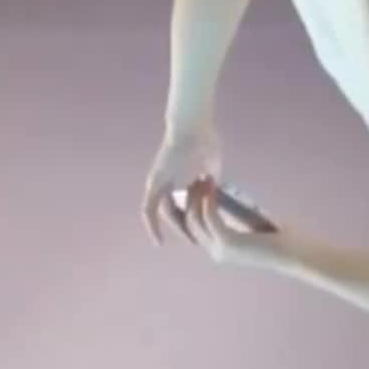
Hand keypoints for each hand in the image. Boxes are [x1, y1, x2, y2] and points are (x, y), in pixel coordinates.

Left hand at [141, 122, 220, 246]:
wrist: (192, 126)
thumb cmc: (204, 138)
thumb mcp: (212, 165)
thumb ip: (213, 178)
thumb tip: (219, 188)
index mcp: (181, 177)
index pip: (187, 203)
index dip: (197, 216)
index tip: (208, 228)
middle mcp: (167, 182)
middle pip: (177, 210)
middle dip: (189, 226)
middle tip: (200, 241)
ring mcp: (159, 183)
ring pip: (166, 213)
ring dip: (177, 229)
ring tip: (191, 242)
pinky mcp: (154, 184)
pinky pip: (149, 210)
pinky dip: (152, 226)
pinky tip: (159, 242)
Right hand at [180, 177, 288, 272]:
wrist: (297, 253)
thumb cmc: (281, 238)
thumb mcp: (254, 225)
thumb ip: (239, 217)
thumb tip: (227, 196)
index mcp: (221, 249)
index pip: (194, 228)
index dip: (190, 206)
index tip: (195, 187)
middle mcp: (216, 252)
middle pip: (190, 223)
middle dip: (189, 199)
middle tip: (196, 179)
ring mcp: (221, 249)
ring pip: (195, 220)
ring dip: (197, 197)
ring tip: (203, 179)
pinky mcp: (229, 242)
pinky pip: (210, 217)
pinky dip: (208, 200)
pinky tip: (211, 187)